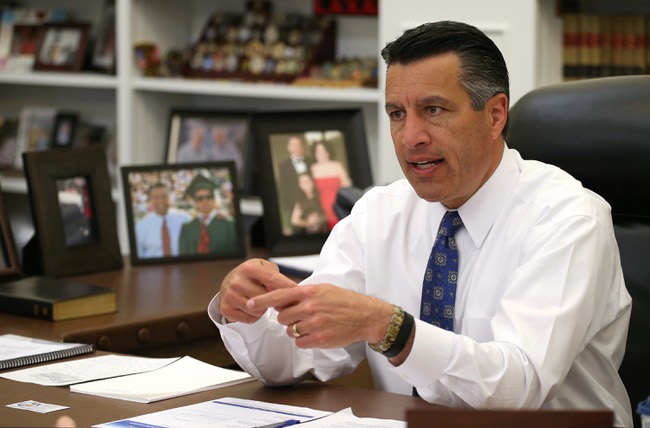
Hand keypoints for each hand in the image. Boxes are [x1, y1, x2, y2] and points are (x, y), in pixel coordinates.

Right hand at [219, 258, 297, 322]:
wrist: (229, 282)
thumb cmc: (251, 276)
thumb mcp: (263, 268)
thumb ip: (277, 277)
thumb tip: (293, 291)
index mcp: (249, 268)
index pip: (272, 280)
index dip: (287, 287)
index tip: (298, 293)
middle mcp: (237, 281)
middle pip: (266, 298)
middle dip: (273, 300)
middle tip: (274, 298)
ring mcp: (230, 295)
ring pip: (258, 311)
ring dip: (263, 309)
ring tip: (259, 300)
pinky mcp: (226, 308)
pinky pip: (250, 319)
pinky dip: (254, 316)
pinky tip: (251, 308)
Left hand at [246, 283, 393, 348]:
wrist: (365, 315)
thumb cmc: (343, 301)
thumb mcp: (322, 289)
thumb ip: (302, 293)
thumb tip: (281, 298)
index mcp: (310, 292)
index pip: (279, 296)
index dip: (262, 300)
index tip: (249, 304)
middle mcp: (310, 307)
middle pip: (282, 317)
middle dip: (288, 318)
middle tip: (302, 316)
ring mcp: (315, 323)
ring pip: (290, 331)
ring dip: (297, 330)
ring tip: (313, 324)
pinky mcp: (319, 338)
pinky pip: (299, 342)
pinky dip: (304, 340)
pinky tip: (317, 333)